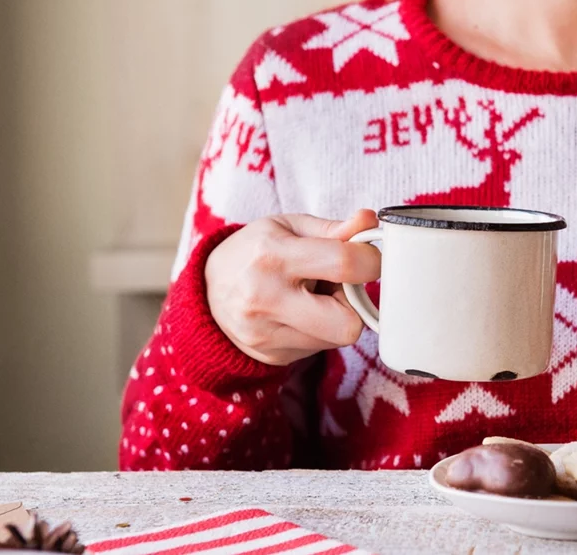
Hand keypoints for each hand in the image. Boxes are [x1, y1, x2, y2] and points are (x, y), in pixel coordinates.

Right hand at [206, 209, 379, 365]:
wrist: (206, 292)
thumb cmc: (255, 252)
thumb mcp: (288, 227)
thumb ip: (332, 228)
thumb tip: (369, 222)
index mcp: (273, 256)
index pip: (345, 264)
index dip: (371, 261)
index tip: (367, 258)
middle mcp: (267, 299)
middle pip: (349, 324)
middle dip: (355, 304)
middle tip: (340, 287)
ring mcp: (267, 334)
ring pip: (339, 338)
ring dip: (338, 317)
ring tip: (313, 298)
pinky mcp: (272, 356)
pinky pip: (321, 348)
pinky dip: (321, 331)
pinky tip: (301, 314)